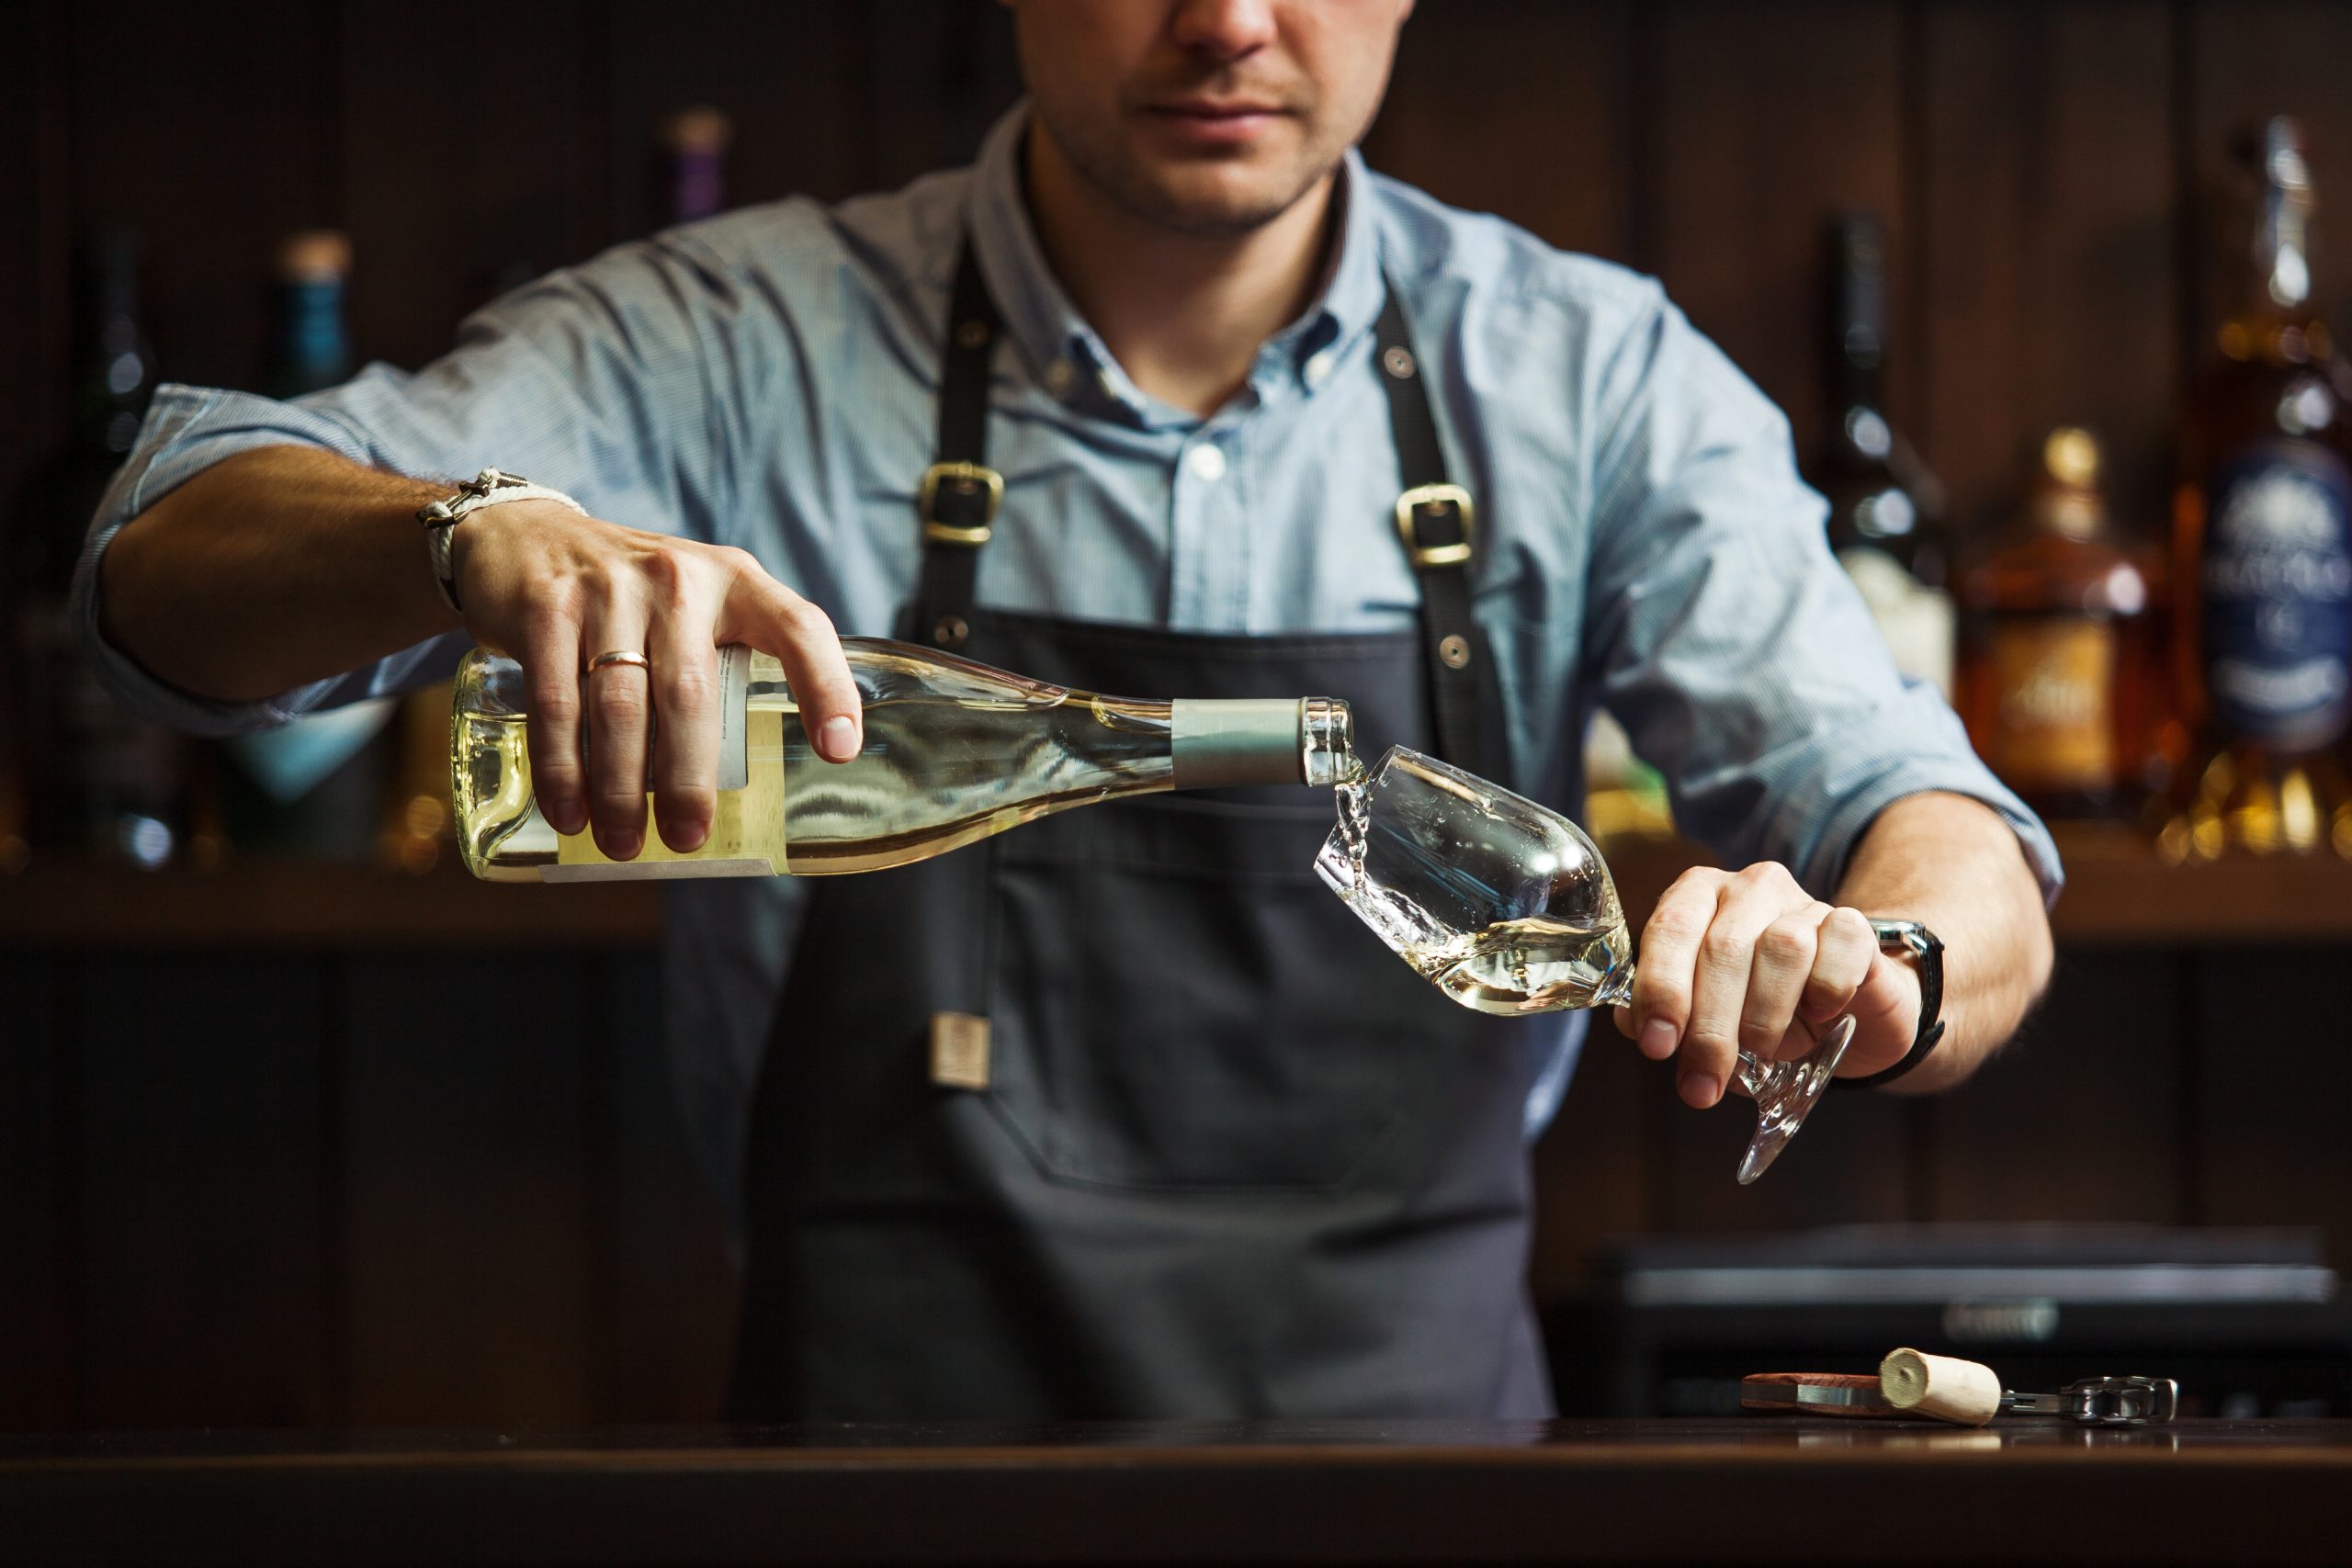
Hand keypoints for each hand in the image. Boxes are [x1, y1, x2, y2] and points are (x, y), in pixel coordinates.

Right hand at [450, 502, 861, 859]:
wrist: (522, 536)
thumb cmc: (632, 597)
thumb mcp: (694, 605)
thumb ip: (724, 663)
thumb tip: (746, 783)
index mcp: (735, 582)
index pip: (798, 628)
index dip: (826, 687)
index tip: (839, 751)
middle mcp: (679, 579)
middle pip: (691, 694)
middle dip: (689, 779)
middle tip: (687, 838)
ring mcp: (608, 590)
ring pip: (622, 708)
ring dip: (621, 788)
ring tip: (622, 843)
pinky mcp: (546, 608)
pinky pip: (558, 703)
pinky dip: (563, 767)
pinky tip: (570, 809)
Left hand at [1609, 863, 1921, 1107]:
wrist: (1845, 1014)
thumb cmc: (1759, 1011)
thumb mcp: (1704, 1018)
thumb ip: (1663, 1013)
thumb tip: (1631, 1023)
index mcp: (1697, 896)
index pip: (1669, 929)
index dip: (1660, 990)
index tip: (1657, 1046)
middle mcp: (1748, 888)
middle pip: (1722, 947)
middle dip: (1709, 1025)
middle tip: (1704, 1082)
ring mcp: (1804, 902)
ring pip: (1781, 948)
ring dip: (1765, 1014)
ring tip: (1761, 1050)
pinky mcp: (1854, 926)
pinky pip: (1840, 948)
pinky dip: (1826, 989)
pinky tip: (1818, 1014)